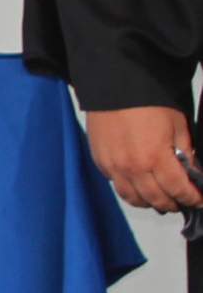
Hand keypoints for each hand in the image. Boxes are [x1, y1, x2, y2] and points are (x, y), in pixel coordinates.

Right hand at [85, 106, 200, 212]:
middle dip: (172, 203)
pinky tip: (139, 183)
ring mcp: (113, 167)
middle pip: (155, 199)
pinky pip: (117, 184)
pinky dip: (130, 189)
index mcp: (155, 158)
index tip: (197, 200)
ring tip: (159, 199)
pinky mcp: (100, 162)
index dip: (191, 198)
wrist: (115, 89)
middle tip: (181, 202)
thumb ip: (185, 153)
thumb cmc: (147, 102)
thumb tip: (190, 173)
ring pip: (133, 198)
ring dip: (149, 202)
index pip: (177, 189)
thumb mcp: (178, 125)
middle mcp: (132, 168)